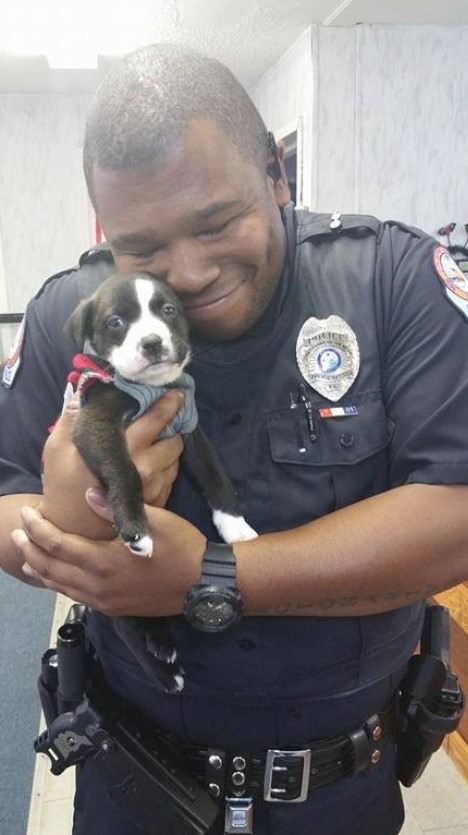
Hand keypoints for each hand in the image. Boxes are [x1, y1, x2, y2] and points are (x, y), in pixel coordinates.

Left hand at [12, 504, 205, 616]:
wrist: (204, 584)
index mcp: (105, 561)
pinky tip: (55, 576)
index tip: (28, 512)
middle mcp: (99, 585)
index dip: (38, 528)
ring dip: (40, 569)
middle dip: (30, 548)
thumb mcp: (155, 520)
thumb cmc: (182, 547)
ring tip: (26, 556)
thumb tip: (87, 494)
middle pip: (51, 567)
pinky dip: (57, 584)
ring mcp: (105, 600)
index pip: (57, 544)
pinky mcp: (113, 609)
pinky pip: (75, 597)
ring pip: (60, 586)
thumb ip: (117, 509)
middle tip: (18, 531)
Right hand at [40, 389, 183, 538]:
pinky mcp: (159, 500)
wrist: (74, 528)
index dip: (170, 402)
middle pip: (176, 438)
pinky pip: (172, 476)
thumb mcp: (60, 447)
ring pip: (176, 457)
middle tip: (161, 421)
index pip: (159, 418)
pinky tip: (149, 464)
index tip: (176, 393)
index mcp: (127, 449)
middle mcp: (147, 467)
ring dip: (168, 448)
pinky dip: (165, 466)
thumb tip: (84, 390)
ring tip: (153, 443)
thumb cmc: (65, 485)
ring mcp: (156, 486)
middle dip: (171, 428)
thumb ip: (73, 416)